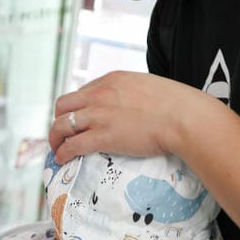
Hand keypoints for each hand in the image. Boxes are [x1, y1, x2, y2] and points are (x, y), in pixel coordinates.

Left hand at [48, 71, 218, 163]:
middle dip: (59, 119)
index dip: (77, 106)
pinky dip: (62, 153)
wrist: (184, 118)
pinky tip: (62, 159)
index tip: (79, 117)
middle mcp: (99, 94)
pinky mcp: (101, 136)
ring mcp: (98, 115)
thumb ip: (135, 93)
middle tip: (63, 132)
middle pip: (64, 105)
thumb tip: (136, 104)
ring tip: (56, 148)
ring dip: (55, 138)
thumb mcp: (150, 87)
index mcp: (112, 80)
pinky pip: (72, 145)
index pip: (83, 91)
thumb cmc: (178, 104)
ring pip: (62, 125)